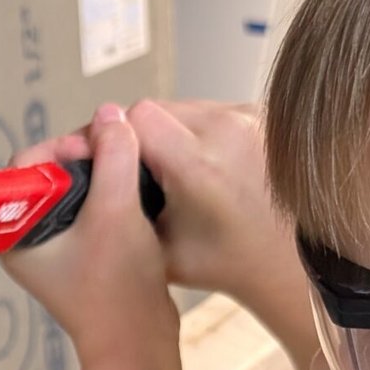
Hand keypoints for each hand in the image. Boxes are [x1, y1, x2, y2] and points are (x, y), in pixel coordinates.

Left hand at [2, 104, 174, 364]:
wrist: (139, 346)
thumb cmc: (119, 289)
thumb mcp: (117, 209)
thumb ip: (114, 155)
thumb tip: (112, 116)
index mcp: (17, 233)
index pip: (28, 163)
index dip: (64, 146)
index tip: (99, 149)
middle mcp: (29, 239)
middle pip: (54, 171)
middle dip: (90, 157)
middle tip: (123, 156)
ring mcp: (56, 248)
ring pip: (78, 188)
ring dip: (107, 175)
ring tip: (135, 176)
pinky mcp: (82, 255)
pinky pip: (93, 208)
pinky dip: (115, 196)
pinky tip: (139, 198)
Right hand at [124, 99, 285, 301]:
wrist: (288, 262)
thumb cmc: (226, 263)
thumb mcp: (157, 246)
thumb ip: (121, 205)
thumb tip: (81, 169)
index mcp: (199, 165)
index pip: (136, 116)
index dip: (116, 136)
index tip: (109, 157)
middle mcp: (229, 131)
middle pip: (158, 107)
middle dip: (140, 136)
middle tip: (135, 168)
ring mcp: (251, 118)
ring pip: (184, 106)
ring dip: (169, 131)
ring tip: (170, 169)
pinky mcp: (264, 114)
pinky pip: (213, 110)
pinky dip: (199, 132)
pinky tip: (202, 164)